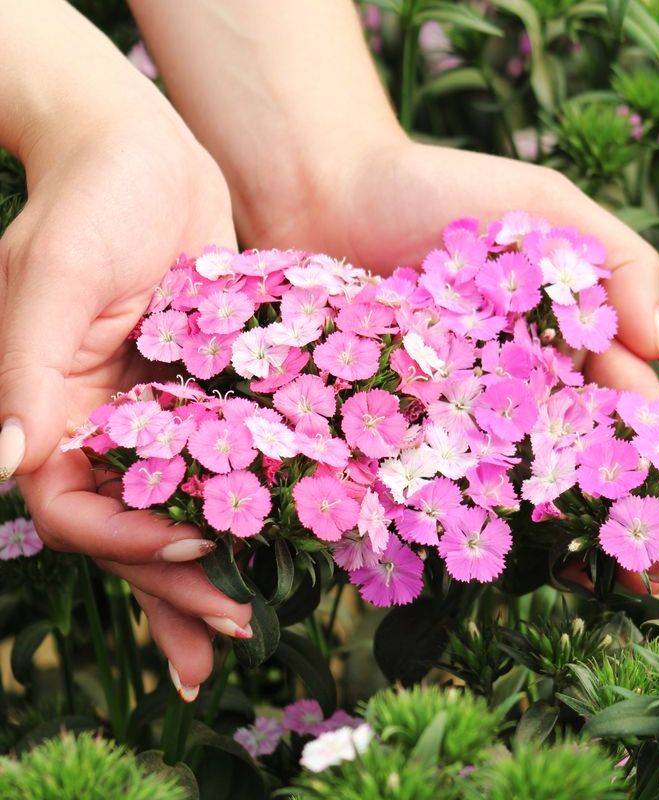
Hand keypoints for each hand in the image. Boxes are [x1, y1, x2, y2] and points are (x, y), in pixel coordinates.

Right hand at [0, 111, 247, 693]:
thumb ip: (27, 373)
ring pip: (174, 506)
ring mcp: (151, 409)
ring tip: (246, 625)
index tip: (192, 554)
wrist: (145, 151)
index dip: (126, 543)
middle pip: (128, 527)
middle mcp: (99, 421)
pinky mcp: (199, 388)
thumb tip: (5, 466)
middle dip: (173, 587)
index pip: (74, 508)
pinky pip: (218, 457)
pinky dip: (239, 501)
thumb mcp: (56, 276)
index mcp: (53, 408)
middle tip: (232, 635)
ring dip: (204, 570)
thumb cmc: (93, 198)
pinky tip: (274, 541)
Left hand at [236, 137, 658, 596]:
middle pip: (568, 446)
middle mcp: (511, 374)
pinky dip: (459, 499)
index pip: (618, 400)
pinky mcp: (398, 409)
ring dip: (542, 517)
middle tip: (637, 569)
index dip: (649, 451)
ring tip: (574, 571)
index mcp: (556, 331)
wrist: (328, 192)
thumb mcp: (546, 202)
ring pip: (508, 467)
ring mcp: (454, 396)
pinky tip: (483, 541)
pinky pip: (434, 461)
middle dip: (604, 502)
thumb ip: (619, 262)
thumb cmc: (439, 189)